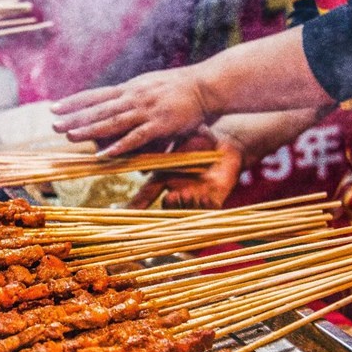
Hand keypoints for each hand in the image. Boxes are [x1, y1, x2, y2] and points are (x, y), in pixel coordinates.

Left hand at [51, 68, 208, 156]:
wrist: (208, 86)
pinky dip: (119, 146)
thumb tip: (116, 105)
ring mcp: (146, 110)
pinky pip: (136, 138)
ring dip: (90, 130)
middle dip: (75, 117)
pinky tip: (104, 155)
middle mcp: (134, 97)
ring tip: (71, 137)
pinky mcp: (161, 124)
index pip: (96, 95)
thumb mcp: (151, 86)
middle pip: (99, 109)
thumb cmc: (181, 88)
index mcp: (130, 89)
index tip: (55, 107)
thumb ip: (133, 97)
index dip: (74, 102)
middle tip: (54, 125)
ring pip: (113, 122)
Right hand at [127, 127, 243, 209]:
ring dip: (186, 205)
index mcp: (165, 178)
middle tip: (172, 195)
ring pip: (187, 210)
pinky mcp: (215, 199)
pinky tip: (204, 197)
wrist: (226, 143)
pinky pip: (209, 210)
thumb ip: (162, 144)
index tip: (125, 212)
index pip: (147, 194)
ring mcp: (196, 197)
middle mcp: (178, 191)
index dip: (137, 204)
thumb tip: (139, 142)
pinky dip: (205, 206)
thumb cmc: (199, 139)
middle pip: (167, 207)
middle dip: (169, 204)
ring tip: (187, 194)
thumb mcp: (178, 140)